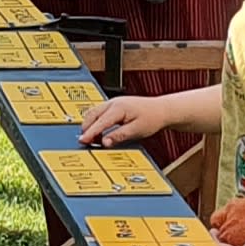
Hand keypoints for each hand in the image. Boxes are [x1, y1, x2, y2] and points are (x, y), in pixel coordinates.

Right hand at [78, 91, 192, 147]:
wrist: (162, 110)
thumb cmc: (152, 118)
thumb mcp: (136, 130)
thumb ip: (119, 136)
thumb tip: (105, 142)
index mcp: (118, 108)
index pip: (100, 122)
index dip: (90, 132)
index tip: (83, 140)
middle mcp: (113, 103)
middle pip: (92, 115)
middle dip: (86, 128)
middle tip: (85, 142)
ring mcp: (113, 103)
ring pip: (94, 113)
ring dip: (90, 125)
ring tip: (92, 139)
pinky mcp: (114, 106)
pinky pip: (99, 113)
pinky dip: (95, 122)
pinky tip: (98, 131)